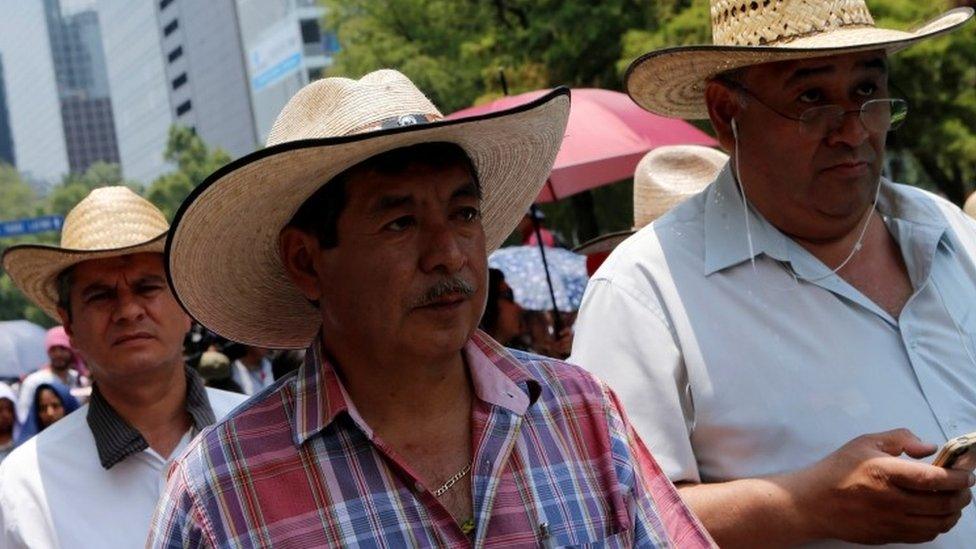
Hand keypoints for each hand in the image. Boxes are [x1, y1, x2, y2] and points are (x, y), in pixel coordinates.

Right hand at [792, 429, 973, 543]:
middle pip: (942, 503)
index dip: (958, 477)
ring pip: (937, 523)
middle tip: (964, 487)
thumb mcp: (865, 442)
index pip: (934, 478)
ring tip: (954, 502)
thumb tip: (929, 447)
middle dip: (961, 495)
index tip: (967, 473)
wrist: (812, 503)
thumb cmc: (837, 470)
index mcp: (884, 472)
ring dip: (953, 513)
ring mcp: (890, 522)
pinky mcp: (888, 536)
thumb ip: (900, 438)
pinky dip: (937, 526)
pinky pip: (923, 535)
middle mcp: (890, 500)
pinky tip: (935, 516)